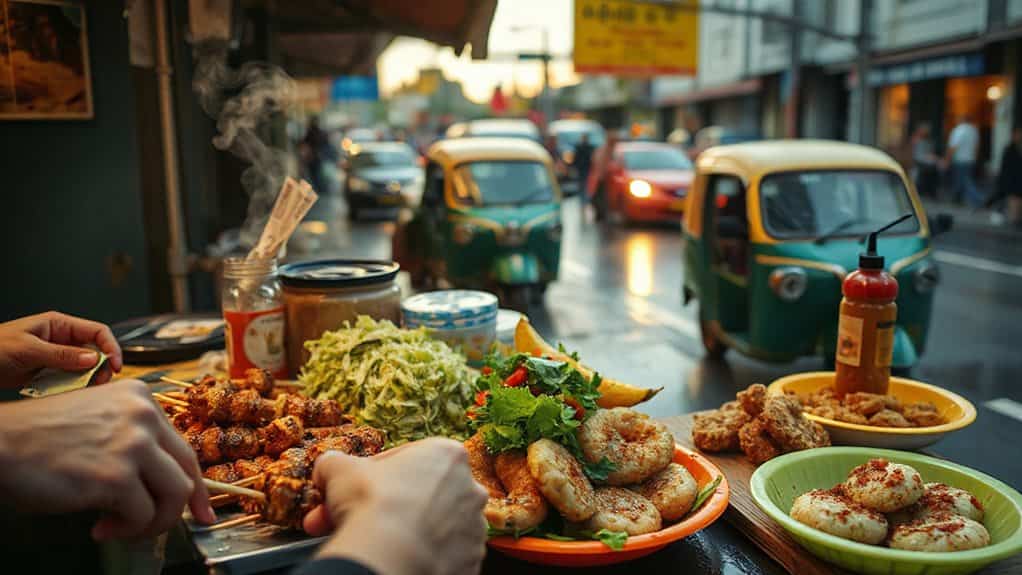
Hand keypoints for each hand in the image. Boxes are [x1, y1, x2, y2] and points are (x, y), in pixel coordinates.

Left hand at [0, 311, 122, 388]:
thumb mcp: (28, 350)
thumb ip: (62, 355)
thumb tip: (93, 359)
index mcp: (58, 325)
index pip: (97, 331)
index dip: (111, 347)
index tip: (116, 366)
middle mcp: (60, 339)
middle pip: (94, 351)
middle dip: (100, 367)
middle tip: (100, 383)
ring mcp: (54, 356)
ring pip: (83, 368)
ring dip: (86, 379)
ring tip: (84, 390)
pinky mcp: (47, 373)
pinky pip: (68, 379)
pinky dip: (72, 387)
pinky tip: (68, 393)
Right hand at [0, 380, 215, 539]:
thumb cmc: (39, 438)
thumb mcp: (99, 422)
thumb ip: (134, 442)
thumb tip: (160, 482)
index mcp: (140, 398)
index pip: (183, 445)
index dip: (196, 481)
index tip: (200, 506)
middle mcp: (143, 415)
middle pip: (187, 470)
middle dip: (189, 505)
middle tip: (189, 524)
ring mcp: (132, 444)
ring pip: (174, 495)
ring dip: (152, 522)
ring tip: (123, 528)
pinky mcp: (116, 475)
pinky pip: (141, 515)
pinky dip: (126, 530)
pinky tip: (100, 528)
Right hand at [304, 438, 488, 574]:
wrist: (392, 554)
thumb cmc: (374, 502)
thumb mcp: (340, 470)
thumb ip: (336, 463)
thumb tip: (328, 467)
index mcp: (447, 454)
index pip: (406, 460)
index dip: (373, 476)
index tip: (353, 491)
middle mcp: (469, 488)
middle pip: (421, 494)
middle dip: (386, 506)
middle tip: (353, 518)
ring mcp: (474, 528)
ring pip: (434, 527)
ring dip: (406, 531)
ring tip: (372, 540)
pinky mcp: (472, 561)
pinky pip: (442, 556)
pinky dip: (421, 557)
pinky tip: (395, 558)